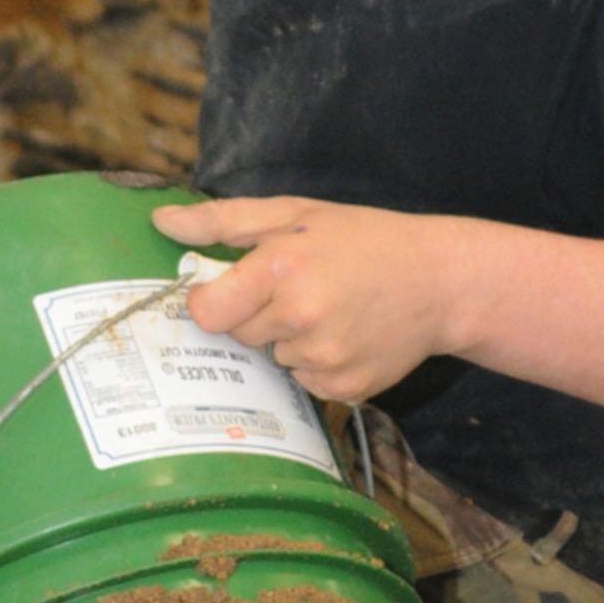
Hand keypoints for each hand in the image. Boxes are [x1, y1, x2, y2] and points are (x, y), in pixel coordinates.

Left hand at [151, 196, 456, 402]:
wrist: (442, 281)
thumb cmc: (363, 239)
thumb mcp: (294, 213)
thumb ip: (221, 220)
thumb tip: (161, 223)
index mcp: (281, 267)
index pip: (207, 311)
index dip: (213, 302)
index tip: (232, 289)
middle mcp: (301, 317)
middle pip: (238, 336)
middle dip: (257, 315)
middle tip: (300, 288)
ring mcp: (324, 357)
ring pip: (272, 360)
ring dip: (289, 340)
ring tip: (332, 310)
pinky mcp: (344, 388)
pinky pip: (304, 382)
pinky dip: (317, 363)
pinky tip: (347, 335)